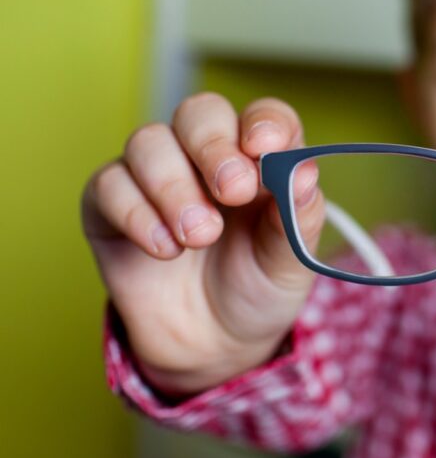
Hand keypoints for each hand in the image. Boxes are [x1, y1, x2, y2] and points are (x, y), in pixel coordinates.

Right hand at [81, 93, 324, 395]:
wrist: (216, 344)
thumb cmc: (259, 287)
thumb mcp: (292, 262)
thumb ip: (298, 218)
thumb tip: (303, 173)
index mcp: (261, 158)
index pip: (263, 115)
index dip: (264, 122)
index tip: (264, 147)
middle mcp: (207, 156)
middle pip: (200, 113)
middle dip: (214, 147)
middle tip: (233, 191)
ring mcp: (156, 176)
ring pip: (149, 141)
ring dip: (174, 186)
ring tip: (199, 236)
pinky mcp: (111, 206)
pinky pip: (109, 184)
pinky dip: (137, 214)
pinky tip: (164, 249)